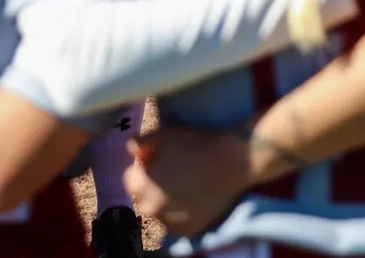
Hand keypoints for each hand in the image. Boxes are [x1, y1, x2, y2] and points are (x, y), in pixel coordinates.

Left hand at [124, 128, 250, 238]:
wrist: (233, 161)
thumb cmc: (196, 144)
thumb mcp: (165, 134)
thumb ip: (141, 142)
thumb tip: (132, 147)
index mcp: (141, 187)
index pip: (131, 180)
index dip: (144, 167)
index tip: (157, 159)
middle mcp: (152, 209)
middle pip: (143, 198)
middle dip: (152, 186)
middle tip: (171, 172)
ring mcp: (170, 223)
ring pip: (160, 212)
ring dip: (165, 201)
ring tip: (184, 184)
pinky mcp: (189, 230)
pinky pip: (177, 223)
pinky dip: (180, 213)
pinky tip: (192, 198)